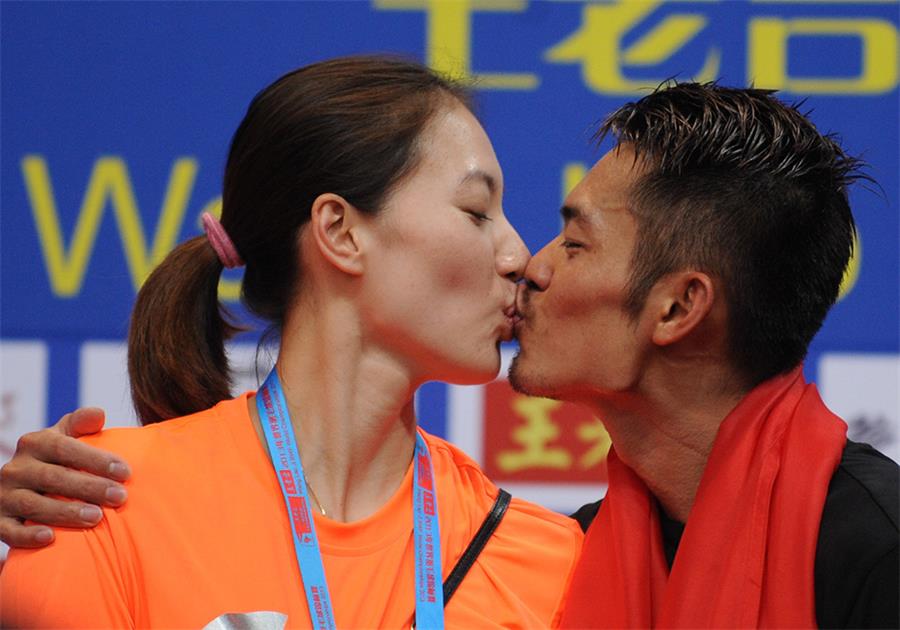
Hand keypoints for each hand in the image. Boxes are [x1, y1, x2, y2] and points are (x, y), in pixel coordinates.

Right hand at [0, 407, 130, 547]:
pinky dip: (27, 535)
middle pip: (54, 477)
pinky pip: (9, 530)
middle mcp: (15, 468)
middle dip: (90, 487)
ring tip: (96, 517)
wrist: (23, 488)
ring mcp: (4, 495)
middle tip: (120, 497)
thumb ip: (81, 423)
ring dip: (66, 512)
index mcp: (35, 443)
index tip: (125, 472)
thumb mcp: (65, 437)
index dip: (95, 459)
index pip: (65, 448)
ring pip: (34, 505)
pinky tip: (50, 538)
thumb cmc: (57, 460)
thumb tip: (99, 414)